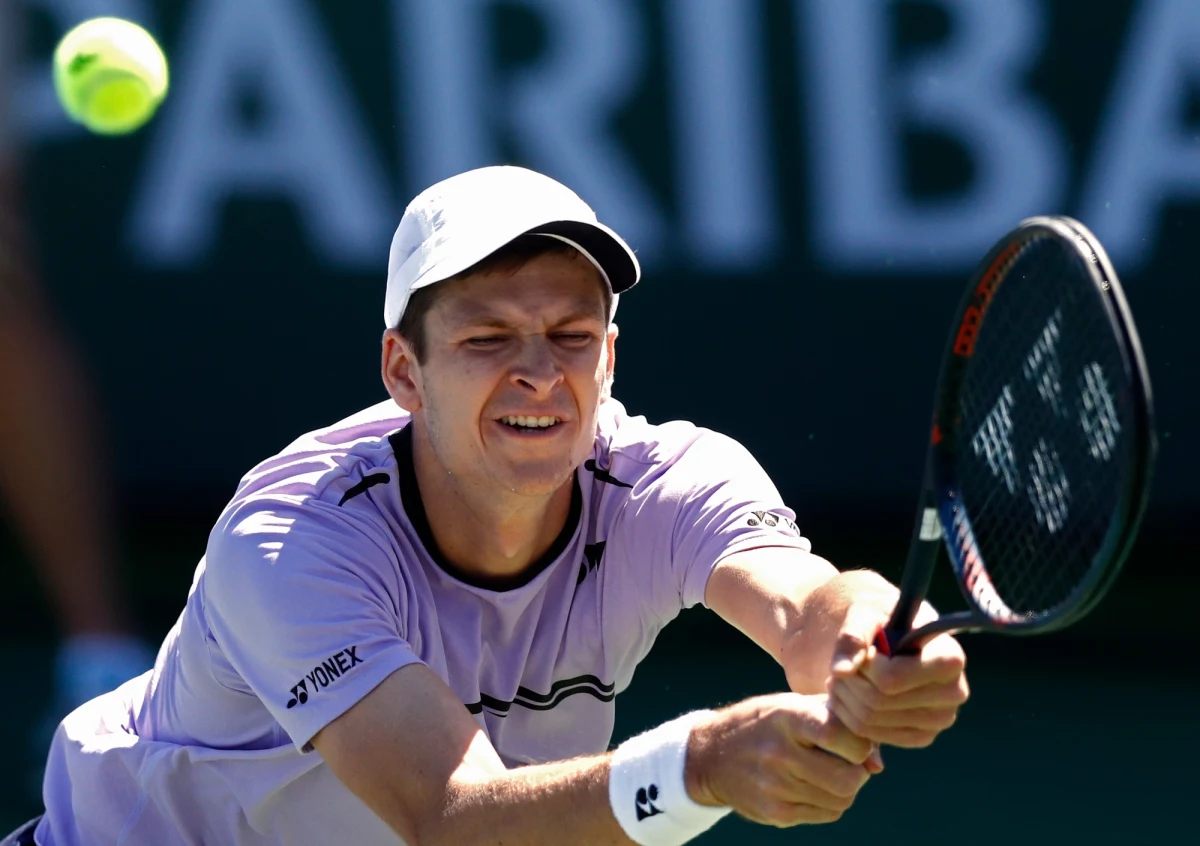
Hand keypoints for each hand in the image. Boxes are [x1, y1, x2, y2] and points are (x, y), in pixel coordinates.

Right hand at [684, 692, 880, 826]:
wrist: (711, 755)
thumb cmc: (764, 723)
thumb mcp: (792, 705)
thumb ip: (837, 721)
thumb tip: (877, 764)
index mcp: (786, 717)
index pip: (840, 733)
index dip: (858, 741)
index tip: (852, 740)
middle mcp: (779, 752)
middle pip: (848, 777)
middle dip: (858, 771)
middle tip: (847, 762)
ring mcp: (775, 786)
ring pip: (842, 799)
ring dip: (845, 788)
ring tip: (829, 772)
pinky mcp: (775, 813)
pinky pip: (826, 814)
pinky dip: (829, 802)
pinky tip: (813, 785)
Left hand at [827, 596, 969, 748]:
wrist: (889, 637)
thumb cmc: (881, 618)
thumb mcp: (865, 612)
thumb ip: (852, 635)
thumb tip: (841, 671)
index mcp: (949, 658)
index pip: (891, 678)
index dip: (865, 665)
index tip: (860, 650)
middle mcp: (954, 692)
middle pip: (878, 700)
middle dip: (849, 682)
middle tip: (840, 667)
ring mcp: (940, 719)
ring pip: (871, 720)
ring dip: (845, 698)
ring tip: (841, 678)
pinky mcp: (922, 736)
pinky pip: (873, 735)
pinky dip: (850, 716)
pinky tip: (849, 695)